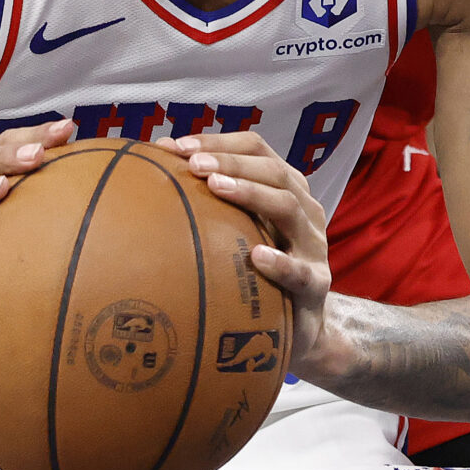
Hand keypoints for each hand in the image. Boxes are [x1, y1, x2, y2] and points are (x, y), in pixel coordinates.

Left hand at [169, 132, 331, 372]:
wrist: (301, 328)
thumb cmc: (260, 269)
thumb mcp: (240, 229)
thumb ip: (211, 203)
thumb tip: (152, 173)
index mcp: (286, 188)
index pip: (257, 149)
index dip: (220, 142)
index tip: (178, 146)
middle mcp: (305, 209)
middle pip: (273, 172)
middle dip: (231, 162)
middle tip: (194, 165)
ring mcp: (314, 245)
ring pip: (288, 208)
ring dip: (251, 193)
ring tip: (216, 186)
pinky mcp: (316, 283)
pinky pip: (301, 272)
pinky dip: (280, 262)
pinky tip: (256, 257)